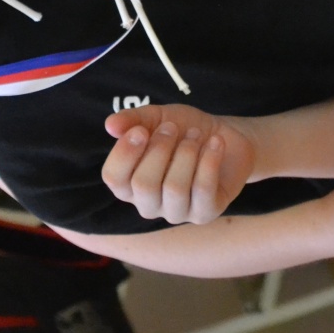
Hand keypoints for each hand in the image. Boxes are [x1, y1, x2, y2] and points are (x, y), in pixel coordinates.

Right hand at [102, 103, 256, 224]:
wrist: (223, 137)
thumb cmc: (182, 129)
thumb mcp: (156, 118)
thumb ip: (132, 120)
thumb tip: (110, 125)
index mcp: (129, 184)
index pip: (114, 178)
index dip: (125, 153)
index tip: (142, 130)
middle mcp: (148, 204)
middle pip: (143, 185)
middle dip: (160, 149)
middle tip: (173, 128)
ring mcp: (176, 213)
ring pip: (174, 188)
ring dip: (187, 153)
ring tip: (196, 135)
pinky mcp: (204, 214)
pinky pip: (203, 190)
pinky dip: (209, 160)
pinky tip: (215, 143)